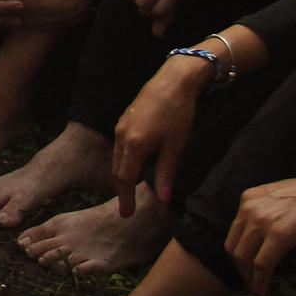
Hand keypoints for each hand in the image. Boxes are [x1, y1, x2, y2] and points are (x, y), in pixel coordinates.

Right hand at [111, 51, 212, 214]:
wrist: (173, 80)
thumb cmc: (178, 112)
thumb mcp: (175, 146)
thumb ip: (166, 174)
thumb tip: (165, 200)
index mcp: (134, 144)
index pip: (125, 179)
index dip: (126, 198)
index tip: (127, 215)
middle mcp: (122, 135)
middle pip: (117, 170)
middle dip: (121, 190)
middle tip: (125, 209)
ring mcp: (121, 125)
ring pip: (117, 158)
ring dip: (121, 176)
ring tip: (128, 191)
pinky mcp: (125, 119)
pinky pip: (120, 146)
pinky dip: (123, 161)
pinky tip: (132, 165)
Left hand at [226, 155, 295, 295]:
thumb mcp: (278, 198)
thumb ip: (265, 212)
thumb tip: (263, 237)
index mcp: (248, 199)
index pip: (234, 233)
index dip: (238, 254)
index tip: (246, 267)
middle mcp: (250, 208)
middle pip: (234, 246)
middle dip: (240, 268)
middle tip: (251, 281)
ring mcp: (263, 220)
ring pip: (244, 257)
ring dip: (248, 277)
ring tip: (256, 288)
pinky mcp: (279, 234)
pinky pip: (262, 264)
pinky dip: (260, 281)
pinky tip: (262, 291)